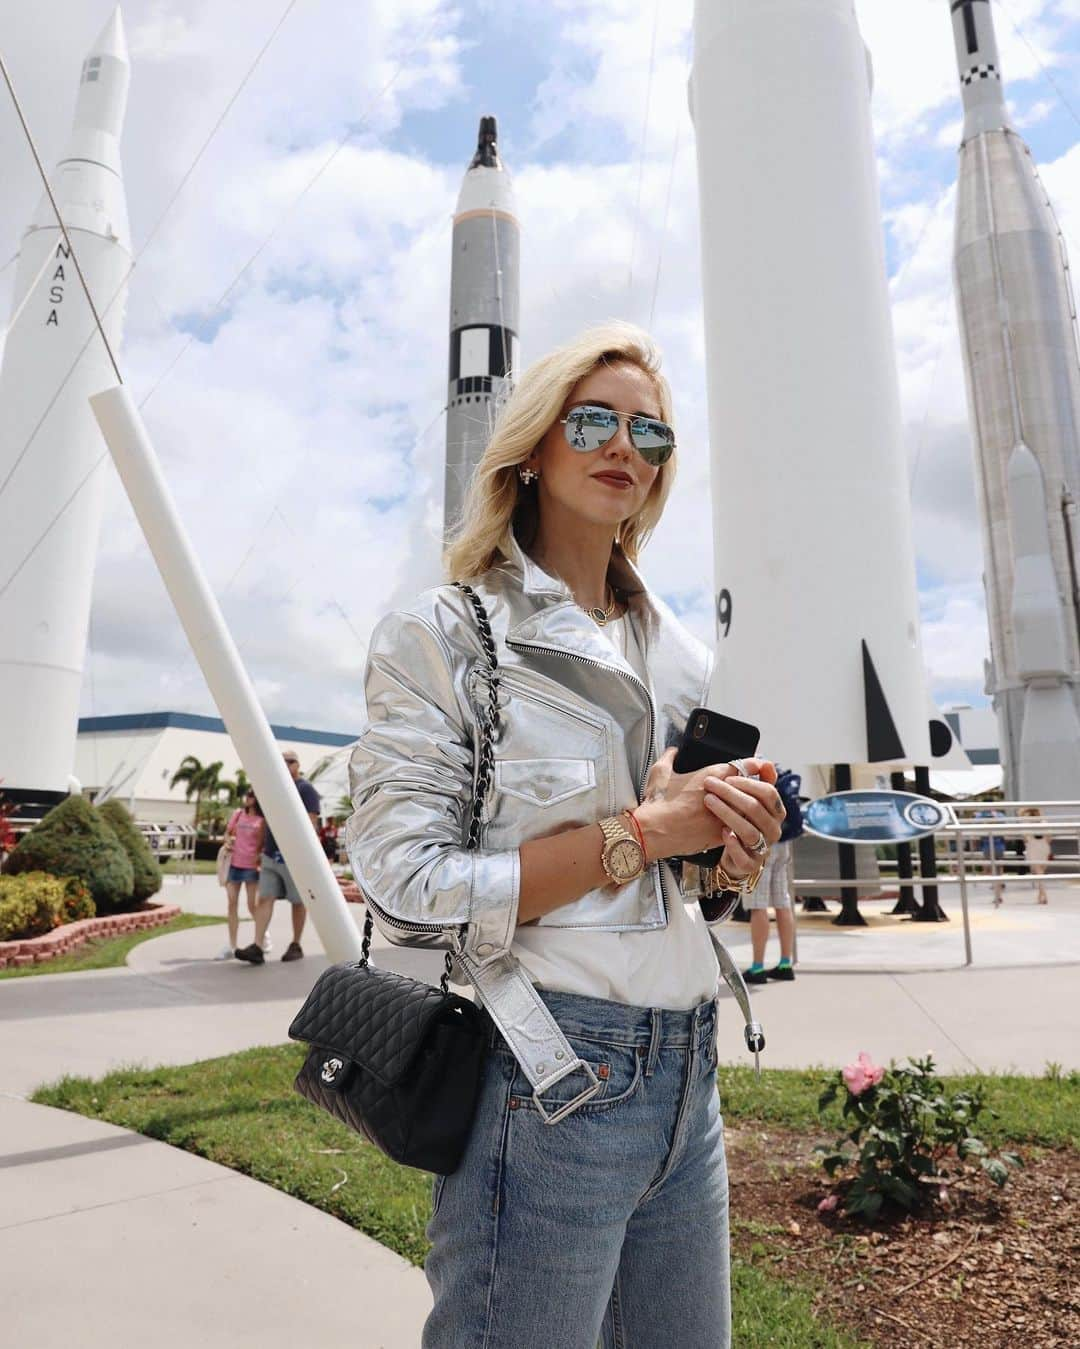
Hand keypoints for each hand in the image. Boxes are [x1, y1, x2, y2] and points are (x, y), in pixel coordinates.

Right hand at [634, 753, 780, 861]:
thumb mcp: (660, 772)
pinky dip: (738, 827)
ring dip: (748, 810)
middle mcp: (725, 795)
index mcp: (714, 775)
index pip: (748, 766)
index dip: (756, 766)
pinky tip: (733, 827)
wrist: (653, 831)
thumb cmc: (658, 802)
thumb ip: (670, 757)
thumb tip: (673, 751)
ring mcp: (726, 816)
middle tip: (751, 790)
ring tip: (742, 810)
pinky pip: (740, 829)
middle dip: (753, 789)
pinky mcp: (722, 834)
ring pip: (749, 811)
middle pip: (753, 789)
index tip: (758, 767)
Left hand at [703, 761, 782, 877]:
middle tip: (710, 785)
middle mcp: (773, 829)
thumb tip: (765, 762)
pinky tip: (721, 832)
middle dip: (731, 794)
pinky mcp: (751, 864)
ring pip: (749, 831)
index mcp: (776, 812)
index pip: (768, 793)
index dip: (748, 782)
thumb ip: (756, 779)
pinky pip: (744, 856)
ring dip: (727, 814)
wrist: (735, 855)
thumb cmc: (742, 821)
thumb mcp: (748, 799)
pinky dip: (732, 844)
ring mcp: (763, 848)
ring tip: (709, 802)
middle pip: (756, 808)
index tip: (727, 777)